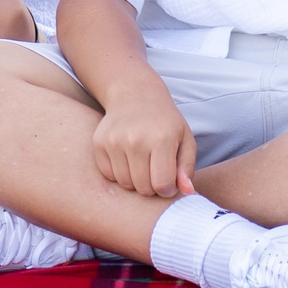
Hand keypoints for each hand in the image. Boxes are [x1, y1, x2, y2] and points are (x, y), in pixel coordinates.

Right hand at [91, 85, 199, 200]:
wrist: (135, 95)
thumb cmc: (165, 122)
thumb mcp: (185, 140)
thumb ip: (187, 168)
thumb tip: (187, 191)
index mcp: (162, 139)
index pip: (162, 184)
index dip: (168, 189)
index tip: (169, 181)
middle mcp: (136, 139)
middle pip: (143, 188)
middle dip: (151, 187)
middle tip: (155, 173)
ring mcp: (115, 141)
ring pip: (125, 184)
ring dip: (135, 181)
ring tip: (142, 166)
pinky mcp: (99, 143)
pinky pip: (108, 175)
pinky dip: (118, 174)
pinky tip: (127, 160)